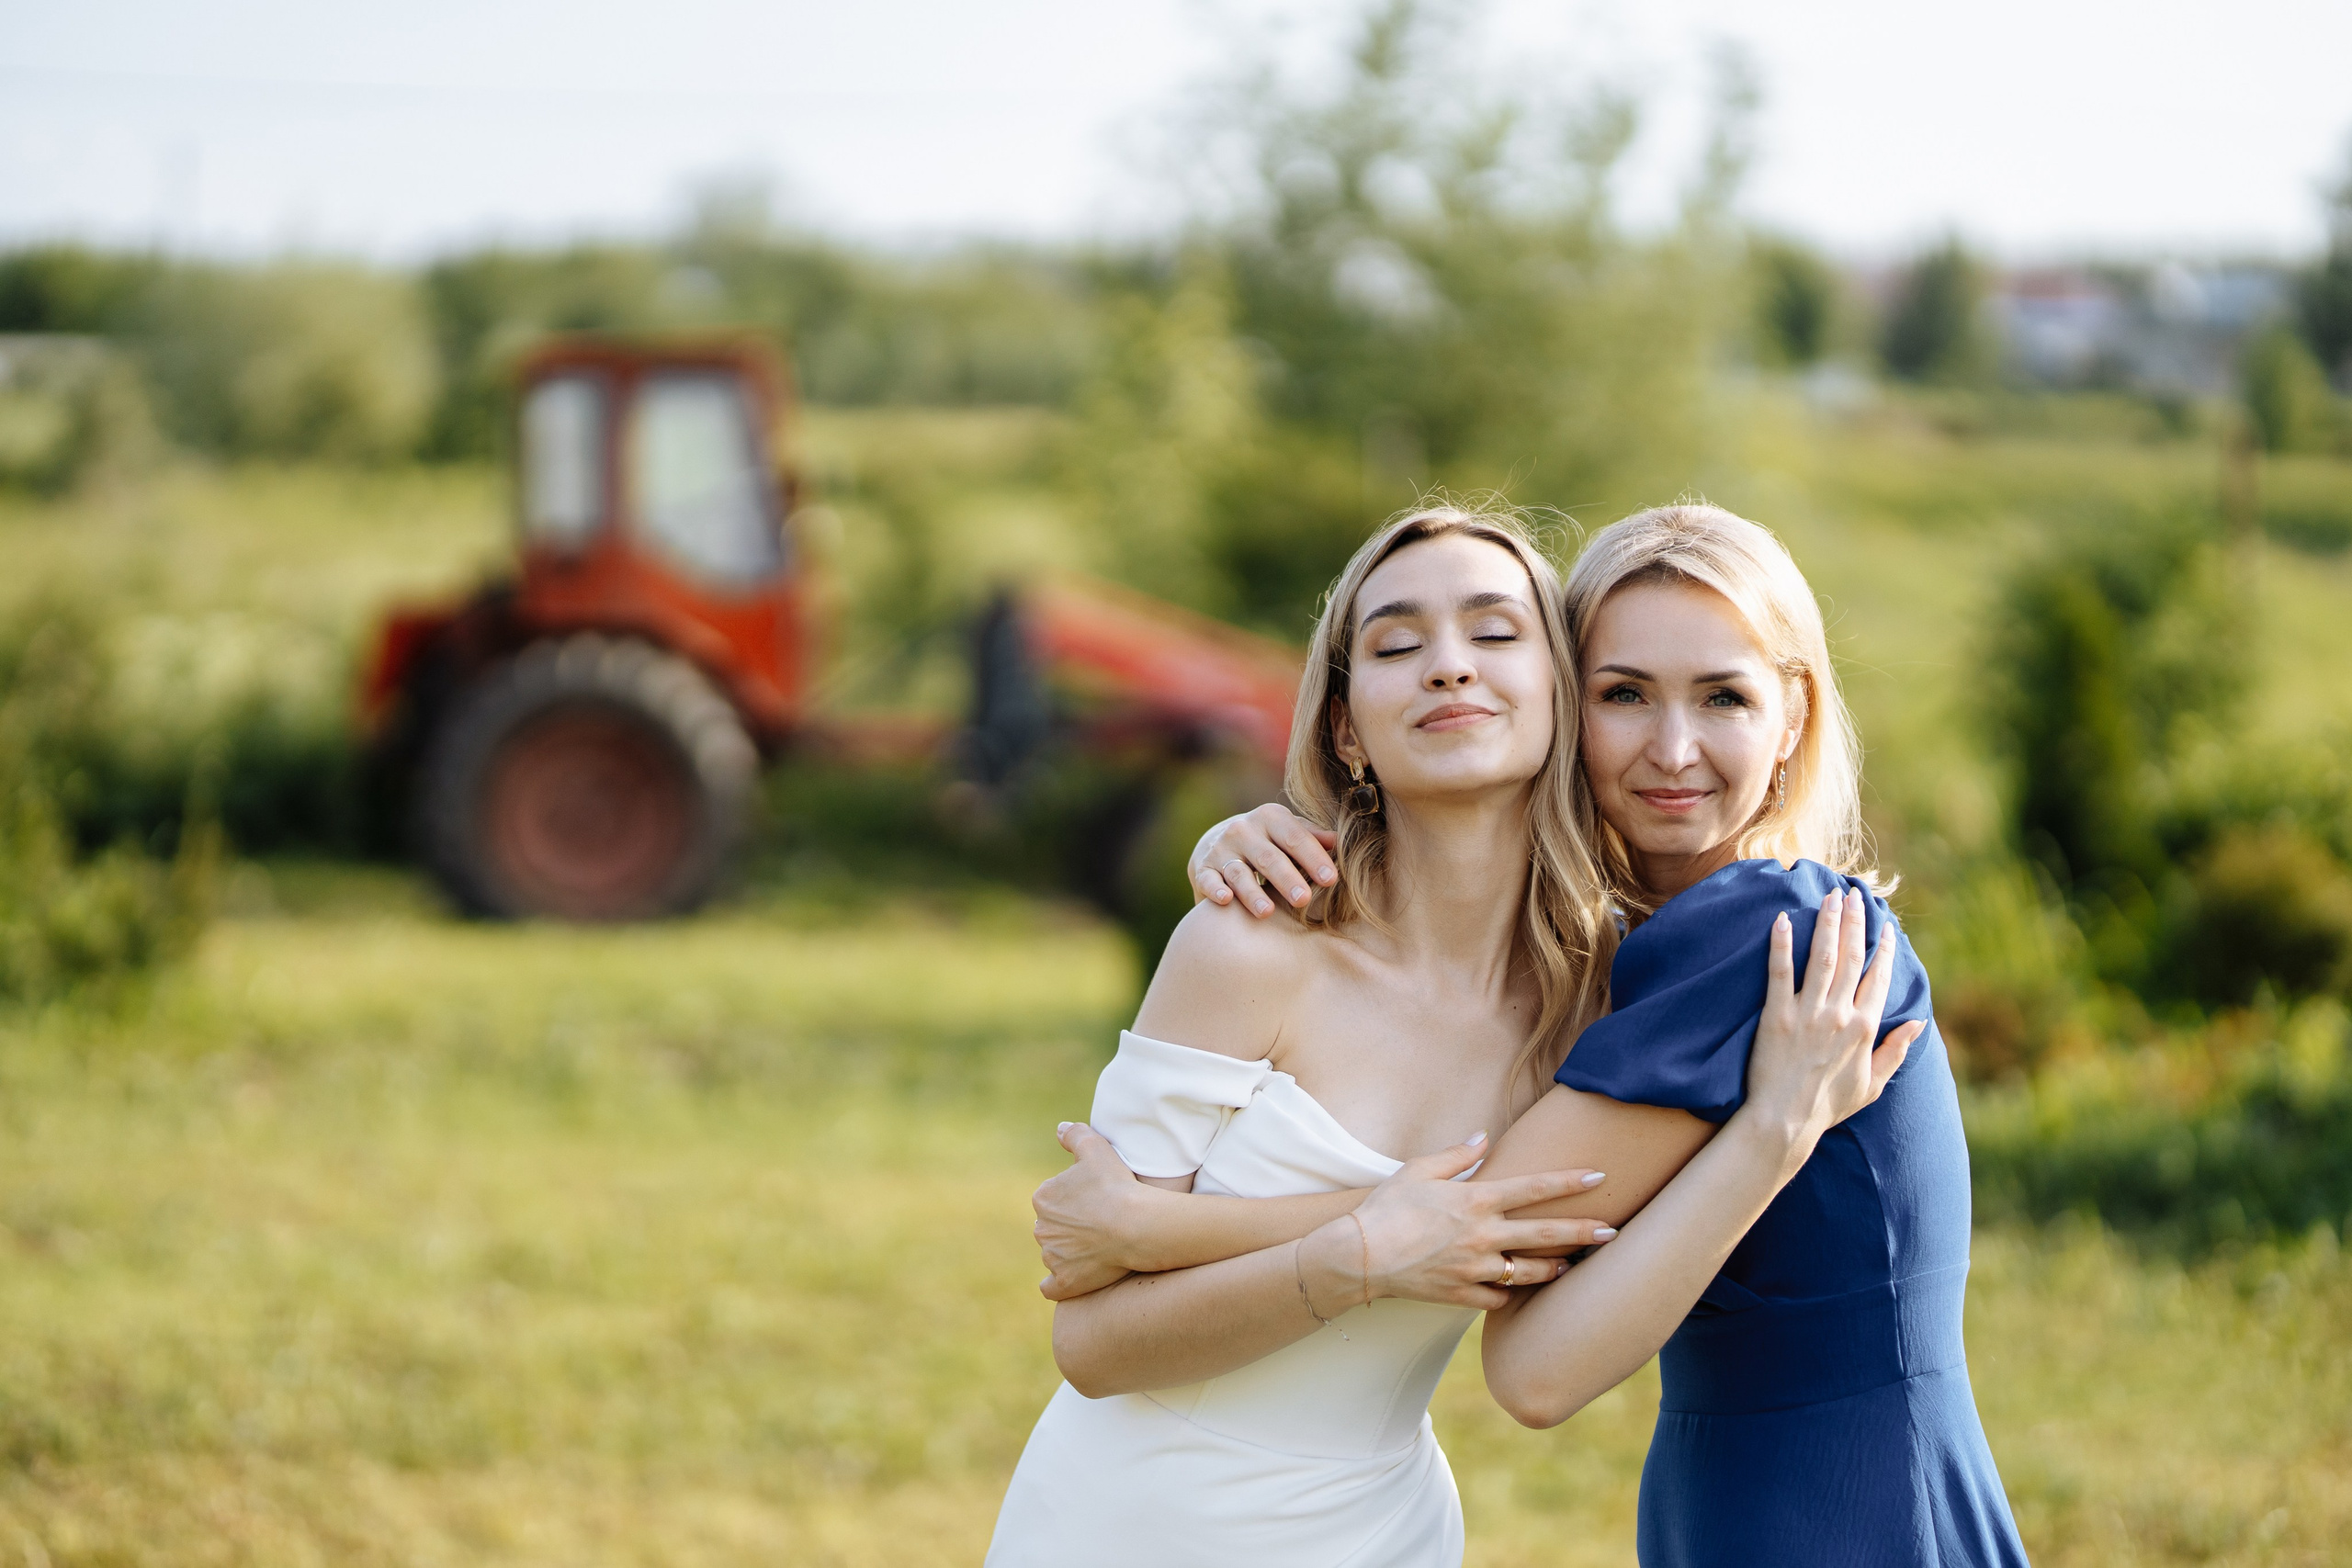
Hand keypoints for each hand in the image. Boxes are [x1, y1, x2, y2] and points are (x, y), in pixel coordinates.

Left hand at [1032, 1123, 1149, 1300]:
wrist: (1135, 1225)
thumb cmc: (1117, 1184)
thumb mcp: (1096, 1147)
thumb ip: (1075, 1134)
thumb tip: (1059, 1130)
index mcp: (1043, 1198)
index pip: (1054, 1200)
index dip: (1075, 1201)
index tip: (1096, 1202)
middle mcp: (1041, 1229)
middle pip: (1053, 1228)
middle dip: (1070, 1227)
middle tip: (1100, 1225)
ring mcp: (1052, 1258)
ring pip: (1055, 1254)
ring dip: (1070, 1253)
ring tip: (1099, 1248)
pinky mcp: (1064, 1283)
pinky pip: (1052, 1288)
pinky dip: (1059, 1284)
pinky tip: (1073, 1278)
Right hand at [1189, 804, 1337, 916]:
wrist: (1218, 842)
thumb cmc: (1269, 841)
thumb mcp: (1289, 833)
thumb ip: (1312, 838)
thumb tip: (1338, 842)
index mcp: (1271, 818)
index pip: (1295, 837)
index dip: (1313, 858)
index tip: (1331, 879)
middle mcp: (1244, 830)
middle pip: (1268, 857)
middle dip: (1286, 878)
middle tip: (1303, 900)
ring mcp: (1221, 849)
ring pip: (1238, 872)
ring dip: (1252, 892)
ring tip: (1267, 912)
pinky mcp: (1204, 869)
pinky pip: (1209, 880)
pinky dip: (1215, 889)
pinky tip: (1226, 900)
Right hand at [1298, 1134, 1617, 1313]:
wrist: (1360, 1256)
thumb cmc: (1387, 1208)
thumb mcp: (1419, 1170)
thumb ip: (1457, 1156)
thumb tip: (1483, 1137)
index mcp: (1476, 1201)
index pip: (1535, 1188)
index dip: (1570, 1182)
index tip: (1599, 1177)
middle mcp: (1484, 1236)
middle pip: (1546, 1235)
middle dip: (1584, 1232)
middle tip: (1614, 1233)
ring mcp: (1475, 1269)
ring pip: (1529, 1272)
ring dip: (1554, 1269)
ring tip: (1571, 1266)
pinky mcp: (1462, 1295)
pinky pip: (1498, 1299)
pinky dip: (1508, 1294)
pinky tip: (1515, 1288)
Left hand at [1741, 889, 1923, 1165]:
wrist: (1786, 1120)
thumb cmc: (1829, 1105)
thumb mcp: (1873, 1083)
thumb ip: (1896, 1051)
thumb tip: (1919, 1023)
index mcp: (1864, 1028)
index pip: (1878, 978)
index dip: (1883, 950)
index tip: (1885, 928)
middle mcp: (1839, 1014)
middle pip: (1851, 958)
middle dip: (1855, 923)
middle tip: (1854, 896)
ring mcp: (1807, 1013)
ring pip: (1821, 957)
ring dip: (1827, 923)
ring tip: (1829, 897)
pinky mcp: (1777, 1015)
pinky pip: (1780, 972)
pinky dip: (1782, 944)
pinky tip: (1783, 920)